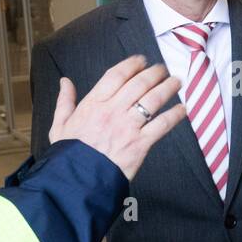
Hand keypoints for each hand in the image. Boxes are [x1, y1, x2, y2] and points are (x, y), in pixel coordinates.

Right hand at [48, 55, 184, 179]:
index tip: (142, 60)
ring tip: (176, 81)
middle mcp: (113, 111)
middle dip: (154, 73)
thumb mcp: (60, 125)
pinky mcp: (140, 144)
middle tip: (163, 69)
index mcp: (93, 104)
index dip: (132, 64)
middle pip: (139, 84)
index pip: (116, 75)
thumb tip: (65, 82)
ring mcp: (128, 126)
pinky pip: (162, 125)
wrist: (77, 180)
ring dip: (168, 88)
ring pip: (153, 100)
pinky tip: (182, 109)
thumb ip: (65, 101)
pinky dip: (174, 115)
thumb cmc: (68, 154)